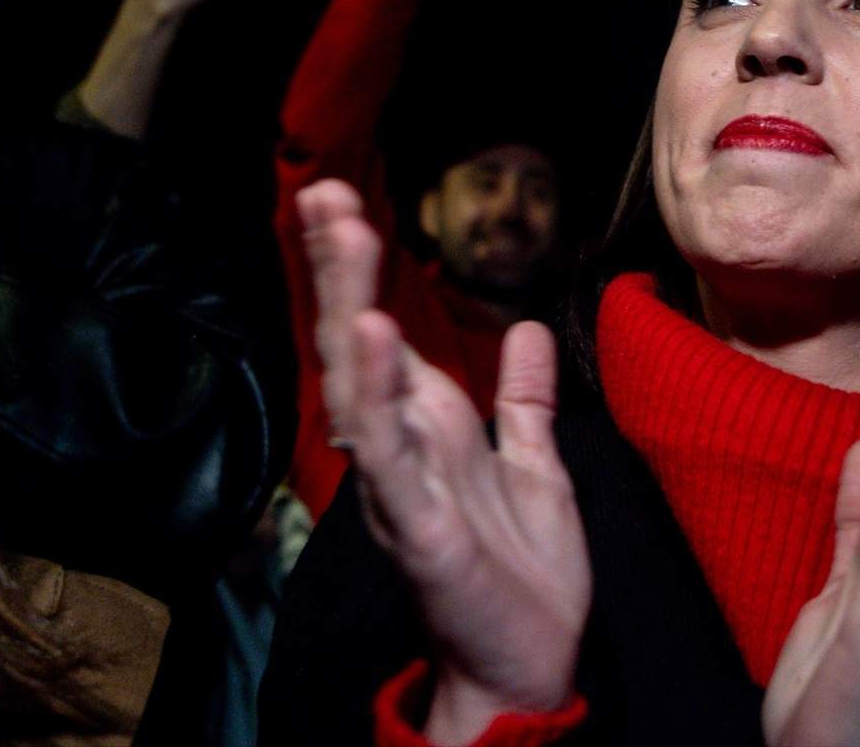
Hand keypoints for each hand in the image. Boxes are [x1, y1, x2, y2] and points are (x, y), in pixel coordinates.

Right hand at [298, 179, 588, 745]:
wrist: (528, 666)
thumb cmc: (522, 577)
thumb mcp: (535, 467)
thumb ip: (525, 401)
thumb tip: (527, 332)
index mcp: (426, 426)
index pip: (382, 330)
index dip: (358, 269)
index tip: (343, 201)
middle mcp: (398, 445)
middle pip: (354, 340)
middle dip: (339, 267)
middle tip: (324, 194)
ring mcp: (399, 481)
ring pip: (359, 382)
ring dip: (348, 306)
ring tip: (345, 236)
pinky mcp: (413, 522)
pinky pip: (387, 451)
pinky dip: (375, 393)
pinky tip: (371, 338)